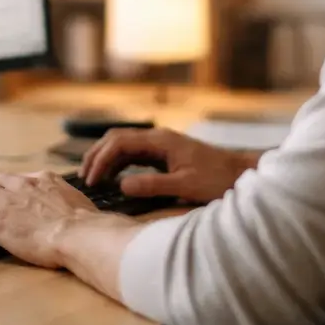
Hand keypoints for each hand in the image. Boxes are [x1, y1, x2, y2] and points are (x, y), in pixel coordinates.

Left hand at [0, 170, 133, 268]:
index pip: (21, 178)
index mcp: (45, 179)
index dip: (11, 187)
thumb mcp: (81, 204)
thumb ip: (71, 203)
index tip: (9, 196)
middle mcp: (23, 185)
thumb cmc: (87, 226)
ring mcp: (7, 201)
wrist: (79, 235)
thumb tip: (80, 214)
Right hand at [81, 128, 257, 203]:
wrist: (240, 174)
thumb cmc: (217, 179)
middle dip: (97, 155)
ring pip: (123, 145)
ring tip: (93, 179)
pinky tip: (114, 179)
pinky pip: (134, 154)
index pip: (119, 143)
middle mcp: (158, 138)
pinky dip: (119, 164)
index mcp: (160, 141)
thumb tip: (122, 186)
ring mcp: (161, 144)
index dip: (101, 160)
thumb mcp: (185, 186)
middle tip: (84, 178)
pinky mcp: (164, 154)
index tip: (91, 180)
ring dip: (106, 159)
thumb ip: (153, 185)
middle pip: (116, 139)